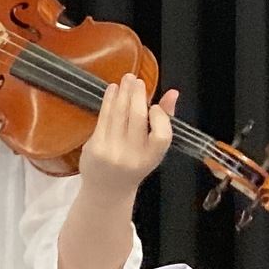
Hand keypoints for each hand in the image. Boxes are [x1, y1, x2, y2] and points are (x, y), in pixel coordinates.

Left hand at [75, 75, 177, 201]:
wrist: (107, 190)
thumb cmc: (135, 165)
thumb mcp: (153, 150)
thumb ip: (164, 121)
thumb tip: (173, 92)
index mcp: (151, 157)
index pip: (162, 135)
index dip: (160, 116)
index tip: (155, 105)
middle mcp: (133, 156)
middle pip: (138, 118)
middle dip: (137, 95)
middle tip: (137, 80)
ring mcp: (112, 151)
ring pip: (119, 114)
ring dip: (122, 93)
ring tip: (126, 78)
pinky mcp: (95, 147)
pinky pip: (104, 118)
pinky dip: (108, 101)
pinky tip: (112, 90)